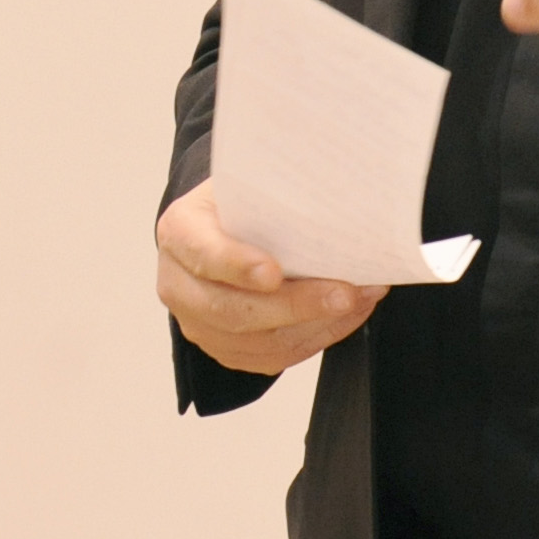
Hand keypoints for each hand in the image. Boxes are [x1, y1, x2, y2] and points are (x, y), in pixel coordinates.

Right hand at [156, 178, 384, 375]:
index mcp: (180, 231)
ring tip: (360, 298)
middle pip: (231, 310)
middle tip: (345, 293)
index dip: (237, 265)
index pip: (203, 253)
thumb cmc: (243, 201)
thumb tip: (338, 193)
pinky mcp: (223, 348)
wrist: (226, 225)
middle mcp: (178, 283)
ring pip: (256, 342)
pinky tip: (346, 315)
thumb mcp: (249, 181)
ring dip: (317, 325)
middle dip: (296, 305)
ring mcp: (197, 322)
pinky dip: (316, 339)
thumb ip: (278, 191)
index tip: (274, 273)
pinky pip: (271, 357)